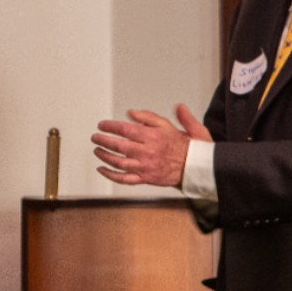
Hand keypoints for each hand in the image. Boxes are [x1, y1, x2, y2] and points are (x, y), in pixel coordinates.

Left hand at [91, 104, 211, 187]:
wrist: (196, 166)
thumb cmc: (185, 145)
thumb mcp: (170, 125)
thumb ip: (151, 116)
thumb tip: (132, 111)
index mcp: (152, 137)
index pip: (125, 130)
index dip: (110, 127)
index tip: (102, 125)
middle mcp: (147, 152)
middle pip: (119, 146)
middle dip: (103, 140)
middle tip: (95, 137)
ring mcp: (145, 166)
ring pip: (119, 162)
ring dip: (104, 156)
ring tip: (97, 150)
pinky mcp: (146, 178)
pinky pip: (125, 179)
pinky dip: (111, 175)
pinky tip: (102, 169)